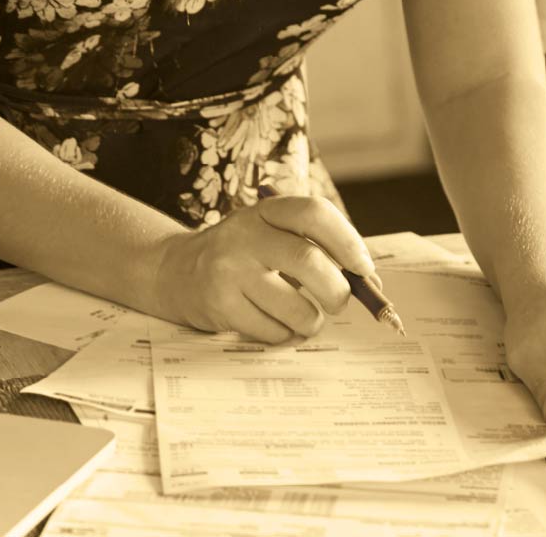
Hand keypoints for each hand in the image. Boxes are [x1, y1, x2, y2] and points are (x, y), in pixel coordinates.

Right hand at [153, 196, 367, 342]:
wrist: (176, 271)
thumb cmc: (243, 255)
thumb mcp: (271, 234)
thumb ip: (315, 248)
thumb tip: (369, 283)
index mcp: (266, 211)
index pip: (314, 213)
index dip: (348, 241)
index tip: (364, 268)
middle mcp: (245, 234)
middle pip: (308, 261)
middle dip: (336, 291)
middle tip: (339, 302)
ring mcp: (229, 270)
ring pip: (294, 306)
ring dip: (312, 321)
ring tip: (307, 319)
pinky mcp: (220, 304)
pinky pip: (271, 330)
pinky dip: (285, 334)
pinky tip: (276, 324)